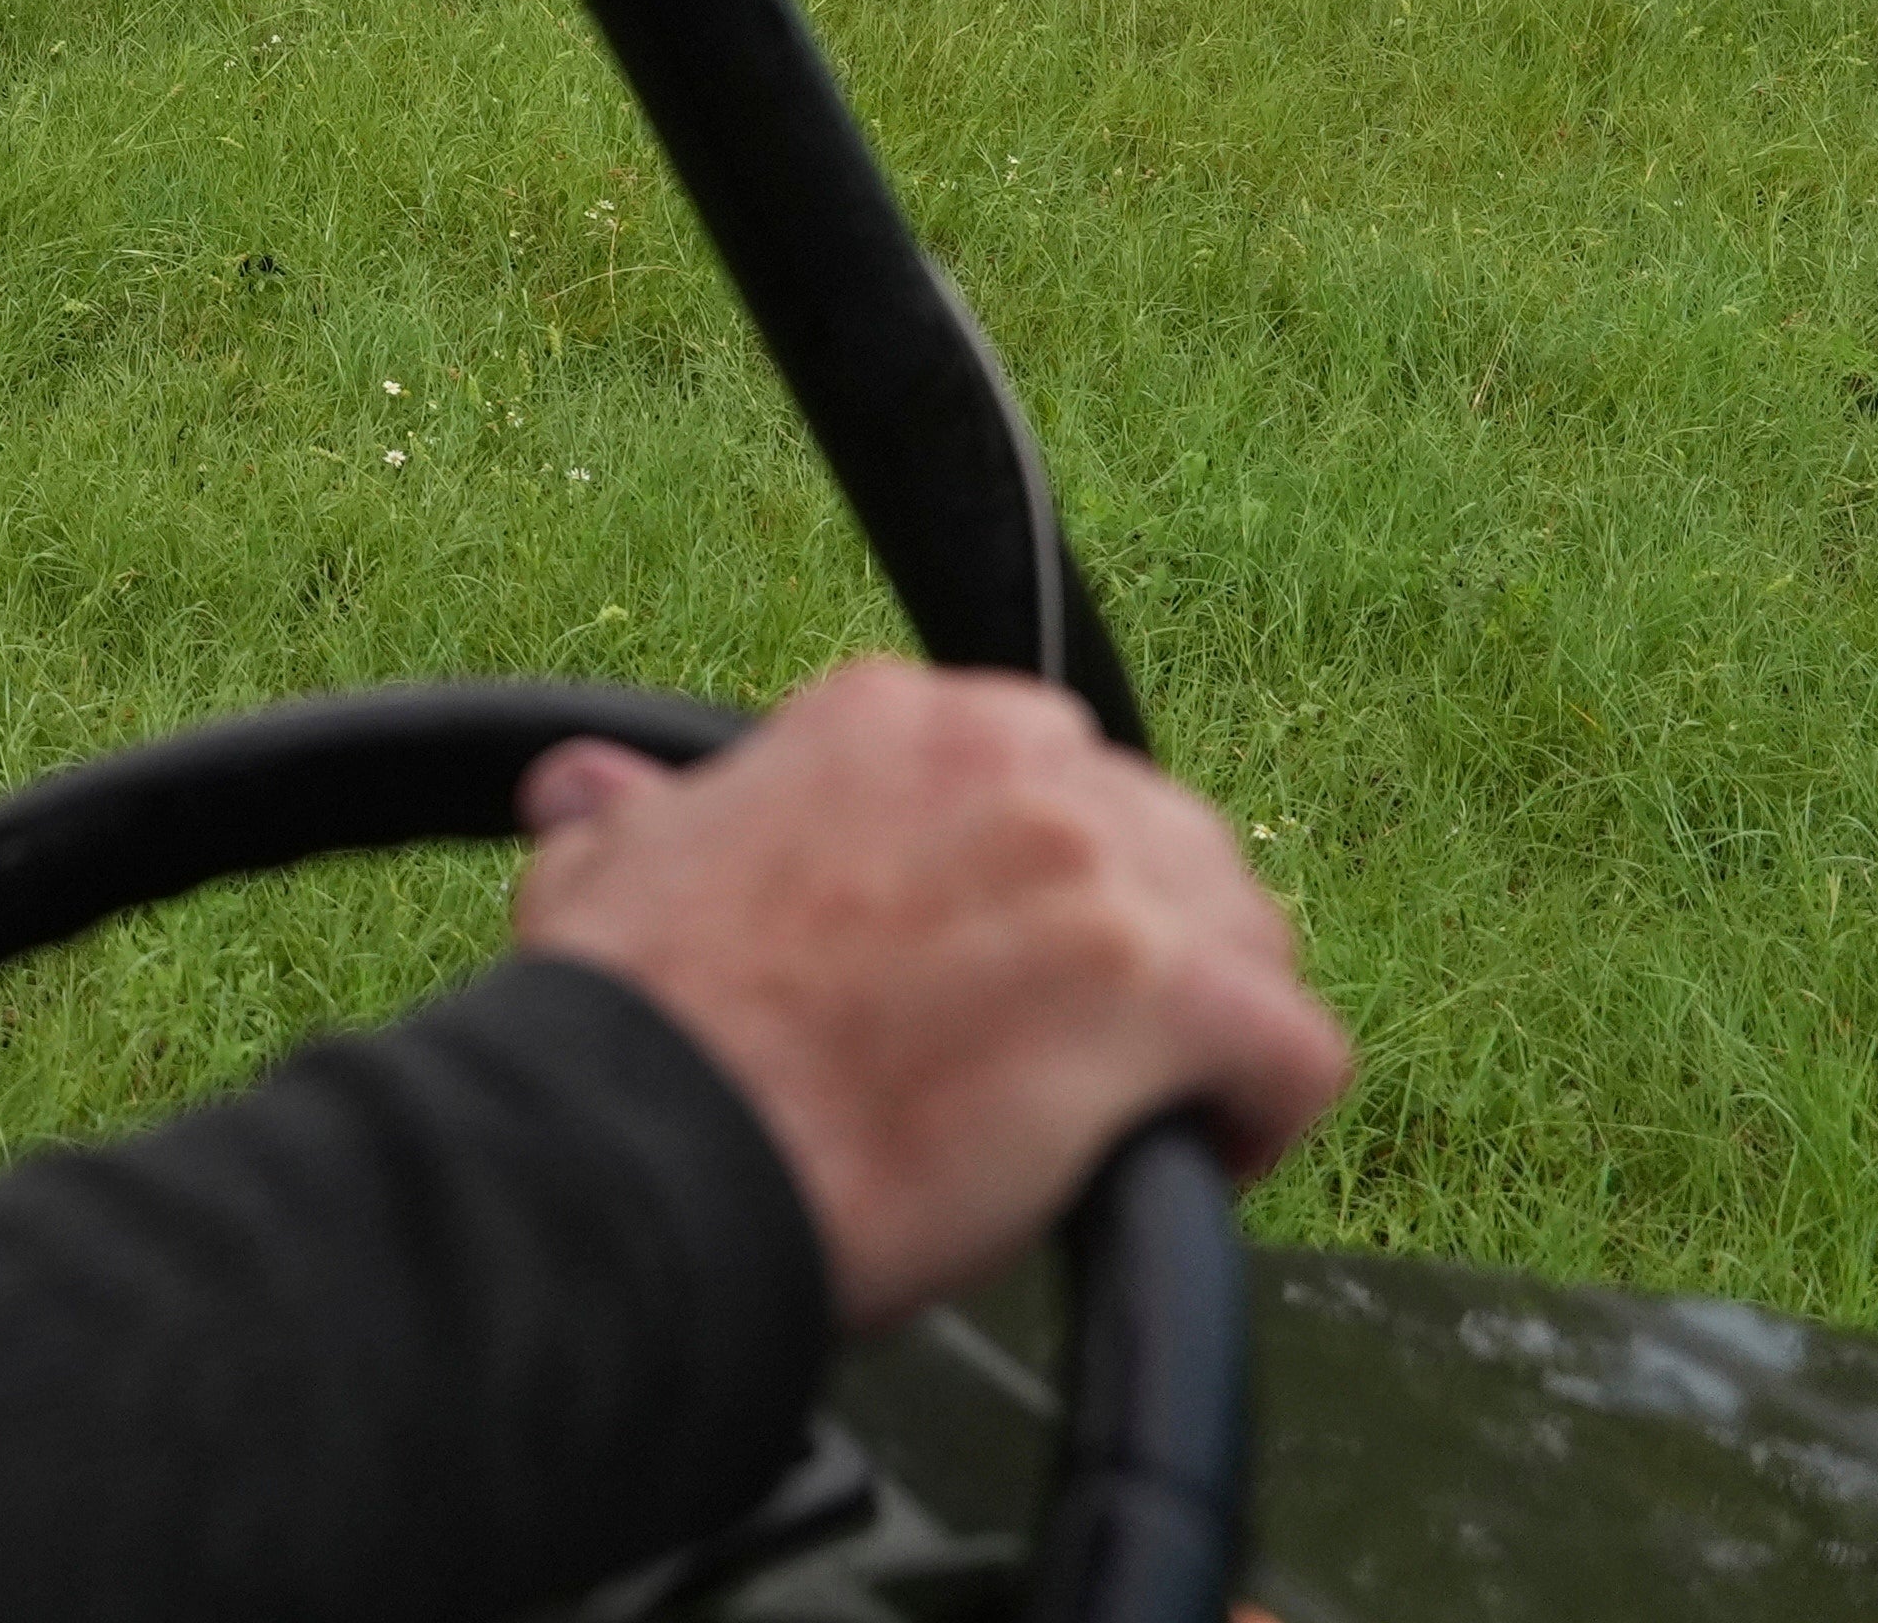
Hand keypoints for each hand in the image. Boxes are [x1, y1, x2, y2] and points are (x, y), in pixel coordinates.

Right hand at [508, 658, 1347, 1328]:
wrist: (654, 1148)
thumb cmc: (631, 1034)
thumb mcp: (601, 872)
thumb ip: (629, 814)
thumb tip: (581, 786)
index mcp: (888, 720)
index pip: (1038, 774)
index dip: (1031, 887)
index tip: (994, 968)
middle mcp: (1009, 760)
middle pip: (1163, 840)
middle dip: (1139, 944)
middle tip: (1069, 1052)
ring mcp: (1093, 871)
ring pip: (1245, 934)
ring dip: (1210, 1024)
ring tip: (1142, 1113)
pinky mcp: (1162, 995)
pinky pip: (1295, 1049)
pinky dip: (1265, 1113)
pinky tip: (1201, 1157)